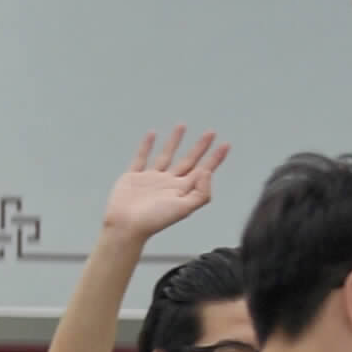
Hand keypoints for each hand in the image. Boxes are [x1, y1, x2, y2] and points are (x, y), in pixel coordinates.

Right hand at [96, 127, 225, 250]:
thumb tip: (207, 172)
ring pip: (166, 155)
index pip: (203, 170)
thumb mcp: (184, 208)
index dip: (215, 158)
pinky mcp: (133, 177)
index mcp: (182, 190)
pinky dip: (146, 146)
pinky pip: (141, 158)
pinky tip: (151, 134)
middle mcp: (169, 183)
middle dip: (201, 146)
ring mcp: (151, 179)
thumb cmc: (154, 220)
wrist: (126, 226)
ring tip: (182, 125)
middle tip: (211, 132)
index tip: (226, 144)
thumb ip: (201, 192)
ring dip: (175, 140)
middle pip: (189, 160)